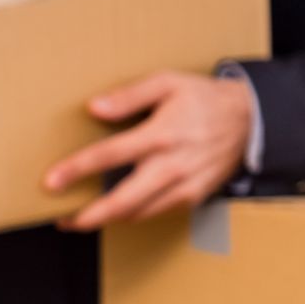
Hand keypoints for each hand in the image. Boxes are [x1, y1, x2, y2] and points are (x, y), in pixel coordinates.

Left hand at [44, 71, 253, 231]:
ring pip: (139, 214)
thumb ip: (129, 95)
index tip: (51, 182)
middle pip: (123, 201)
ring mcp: (185, 186)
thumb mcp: (167, 83)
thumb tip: (94, 107)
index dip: (77, 170)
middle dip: (88, 216)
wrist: (253, 119)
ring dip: (107, 220)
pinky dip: (132, 216)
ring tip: (78, 219)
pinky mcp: (194, 198)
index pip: (110, 155)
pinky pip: (156, 213)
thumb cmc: (203, 98)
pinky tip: (112, 212)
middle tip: (61, 220)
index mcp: (161, 134)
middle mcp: (172, 166)